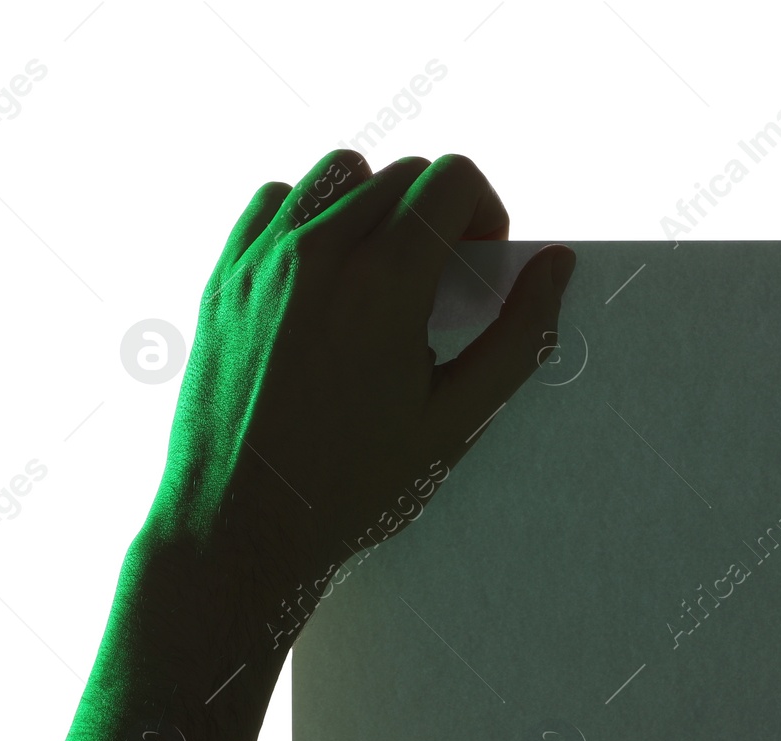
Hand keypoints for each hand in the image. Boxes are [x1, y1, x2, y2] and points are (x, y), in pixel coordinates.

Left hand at [150, 149, 573, 589]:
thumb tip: (556, 265)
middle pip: (402, 174)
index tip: (480, 264)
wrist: (238, 527)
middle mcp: (318, 252)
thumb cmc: (353, 487)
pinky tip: (327, 279)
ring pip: (339, 173)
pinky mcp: (224, 277)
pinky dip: (312, 218)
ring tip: (384, 273)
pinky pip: (278, 202)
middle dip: (439, 213)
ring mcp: (262, 260)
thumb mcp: (456, 421)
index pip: (452, 178)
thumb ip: (517, 337)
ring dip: (377, 204)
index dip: (485, 212)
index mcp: (385, 283)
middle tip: (442, 286)